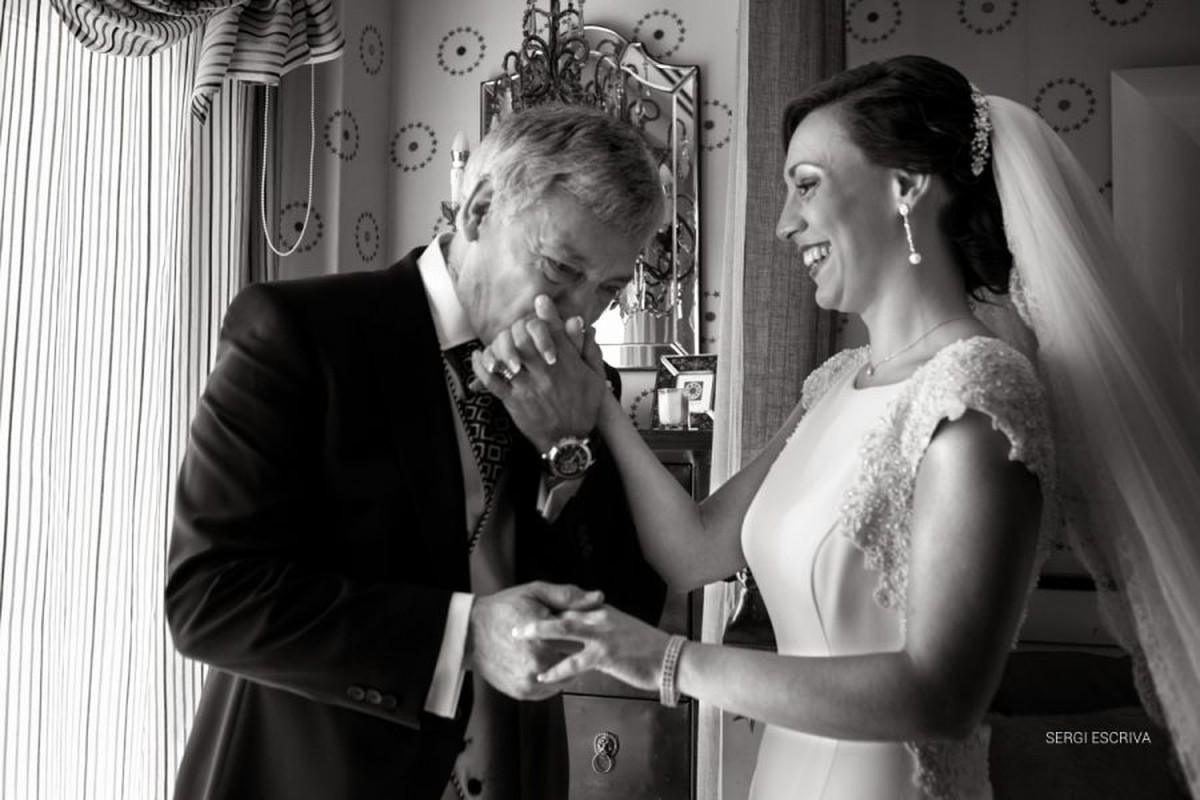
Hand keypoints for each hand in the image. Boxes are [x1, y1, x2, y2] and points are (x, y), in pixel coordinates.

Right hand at [467, 581, 604, 700]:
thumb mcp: (534, 593)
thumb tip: (599, 597)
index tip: (584, 627)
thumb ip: (568, 596)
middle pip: (576, 660)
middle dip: (576, 649)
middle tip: (569, 639)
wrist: (470, 634)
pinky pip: (550, 689)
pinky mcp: (523, 692)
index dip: (584, 631)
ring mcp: (530, 681)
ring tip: (555, 650)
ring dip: (565, 666)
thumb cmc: (503, 609)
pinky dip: (552, 677)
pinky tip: (544, 662)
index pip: (582, 638)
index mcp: (544, 636)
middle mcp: (538, 663)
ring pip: (565, 677)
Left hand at [470, 299, 607, 452]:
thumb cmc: (583, 409)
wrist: (569, 442)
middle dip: (518, 329)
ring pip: (507, 354)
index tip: (539, 302)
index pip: (554, 331)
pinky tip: (478, 357)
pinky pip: (492, 379)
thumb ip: (590, 350)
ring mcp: (529, 386)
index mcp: (568, 364)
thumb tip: (584, 324)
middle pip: (525, 337)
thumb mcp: (596, 378)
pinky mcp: (514, 401)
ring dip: (500, 345)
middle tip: (517, 329)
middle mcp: (547, 371)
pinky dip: (481, 366)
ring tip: (499, 343)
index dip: (545, 314)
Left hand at [513, 603, 673, 692]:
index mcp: (603, 611)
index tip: (526, 608)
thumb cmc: (647, 648)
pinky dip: (557, 669)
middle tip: (514, 617)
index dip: (546, 607)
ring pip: (563, 630)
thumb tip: (582, 630)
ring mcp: (602, 635)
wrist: (671, 658)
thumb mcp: (622, 630)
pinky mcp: (605, 654)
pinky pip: (574, 661)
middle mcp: (600, 618)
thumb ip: (600, 627)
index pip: (570, 604)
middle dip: (536, 614)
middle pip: (561, 612)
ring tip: (519, 637)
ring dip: (539, 633)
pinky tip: (544, 676)